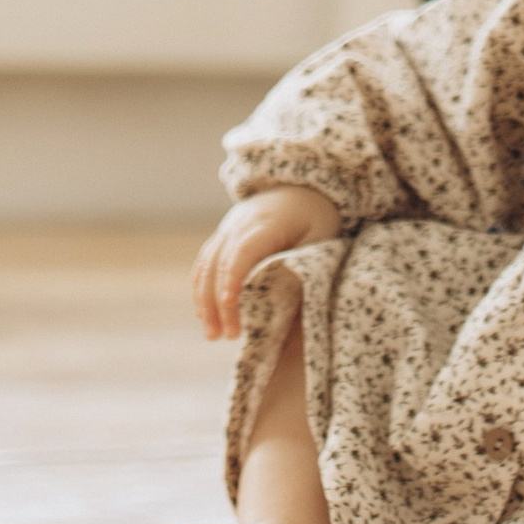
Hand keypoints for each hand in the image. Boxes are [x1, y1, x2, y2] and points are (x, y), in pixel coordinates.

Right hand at [191, 184, 342, 340]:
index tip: (229, 304)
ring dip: (205, 300)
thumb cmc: (316, 217)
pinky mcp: (223, 237)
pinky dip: (202, 288)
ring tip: (212, 334)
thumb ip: (307, 268)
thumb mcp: (322, 239)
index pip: (244, 251)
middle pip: (219, 263)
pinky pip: (205, 263)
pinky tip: (205, 314)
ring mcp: (227, 229)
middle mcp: (239, 224)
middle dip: (217, 301)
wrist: (299, 187)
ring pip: (206, 264)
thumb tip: (296, 310)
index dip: (233, 277)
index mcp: (267, 223)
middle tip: (226, 336)